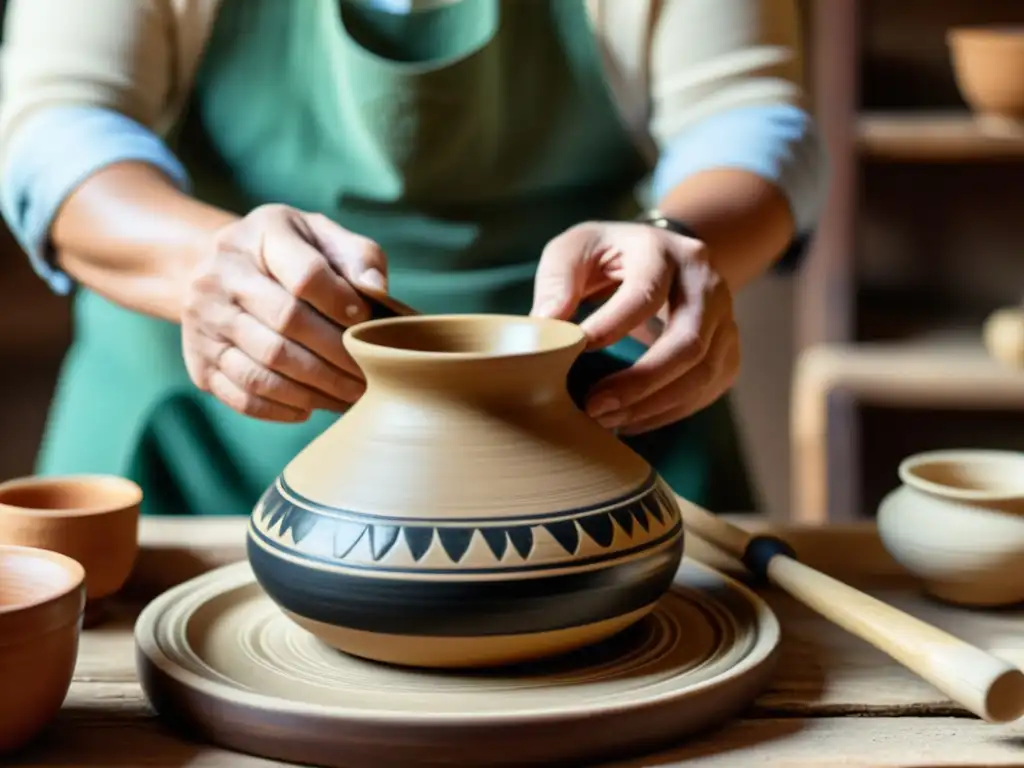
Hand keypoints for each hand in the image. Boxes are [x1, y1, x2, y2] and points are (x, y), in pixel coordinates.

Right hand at [182, 204, 386, 421]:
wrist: (225, 270)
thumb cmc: (294, 255)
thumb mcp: (326, 238)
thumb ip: (359, 257)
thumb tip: (376, 290)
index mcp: (260, 234)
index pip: (305, 275)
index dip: (342, 304)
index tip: (368, 324)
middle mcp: (219, 275)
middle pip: (286, 323)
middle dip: (336, 355)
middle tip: (369, 376)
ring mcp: (203, 320)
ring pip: (264, 366)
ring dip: (313, 389)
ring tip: (348, 397)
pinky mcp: (198, 359)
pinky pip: (241, 393)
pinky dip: (279, 408)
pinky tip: (309, 408)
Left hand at [530, 220, 738, 434]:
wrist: (661, 255)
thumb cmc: (608, 255)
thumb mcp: (576, 249)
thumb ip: (556, 281)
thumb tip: (545, 327)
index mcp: (663, 251)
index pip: (646, 293)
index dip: (613, 326)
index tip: (576, 352)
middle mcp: (705, 282)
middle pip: (688, 341)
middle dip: (641, 382)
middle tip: (595, 407)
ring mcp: (725, 316)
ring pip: (704, 372)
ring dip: (655, 405)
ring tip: (608, 419)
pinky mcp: (728, 347)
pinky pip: (710, 388)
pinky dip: (672, 411)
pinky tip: (633, 420)